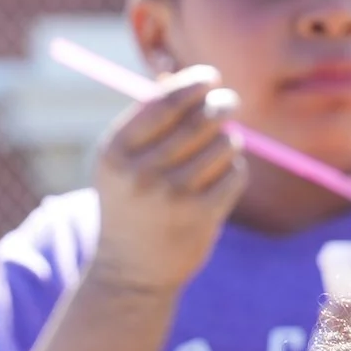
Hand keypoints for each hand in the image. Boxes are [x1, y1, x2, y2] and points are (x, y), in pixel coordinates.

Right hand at [87, 66, 246, 298]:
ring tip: (217, 150)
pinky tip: (217, 181)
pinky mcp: (200, 217)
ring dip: (228, 141)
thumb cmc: (130, 204)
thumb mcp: (122, 163)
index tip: (210, 78)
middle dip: (220, 105)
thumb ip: (148, 121)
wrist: (130, 272)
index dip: (193, 85)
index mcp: (115, 153)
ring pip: (223, 145)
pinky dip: (232, 171)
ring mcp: (171, 197)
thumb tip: (186, 79)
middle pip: (199, 120)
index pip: (164, 104)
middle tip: (228, 102)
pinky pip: (234, 174)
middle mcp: (140, 174)